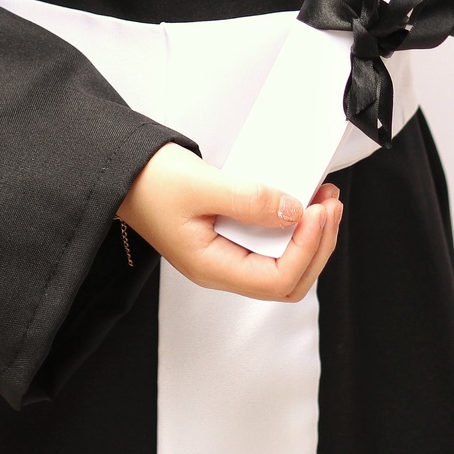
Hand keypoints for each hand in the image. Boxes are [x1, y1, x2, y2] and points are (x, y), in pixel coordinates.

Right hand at [117, 143, 341, 301]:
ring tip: (324, 199)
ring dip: (312, 236)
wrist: (122, 172)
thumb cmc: (150, 182)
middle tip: (331, 203)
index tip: (318, 210)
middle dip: (318, 244)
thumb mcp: (201, 185)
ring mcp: (227, 255)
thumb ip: (248, 199)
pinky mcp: (230, 237)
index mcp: (211, 267)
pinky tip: (302, 202)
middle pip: (288, 281)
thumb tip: (292, 210)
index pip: (275, 279)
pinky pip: (272, 244)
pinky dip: (294, 226)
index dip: (306, 248)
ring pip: (284, 265)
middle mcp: (223, 269)